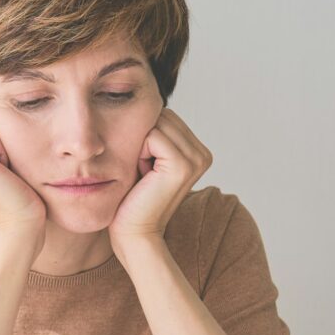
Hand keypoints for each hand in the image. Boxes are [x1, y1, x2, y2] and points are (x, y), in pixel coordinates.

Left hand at [109, 108, 212, 259]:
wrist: (134, 233)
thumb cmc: (132, 199)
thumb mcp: (145, 160)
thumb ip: (153, 134)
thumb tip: (142, 101)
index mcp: (198, 151)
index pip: (165, 116)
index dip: (145, 136)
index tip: (143, 166)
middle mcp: (203, 153)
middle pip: (162, 115)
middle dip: (142, 138)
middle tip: (142, 171)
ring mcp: (196, 158)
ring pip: (156, 123)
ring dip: (139, 145)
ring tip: (142, 174)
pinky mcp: (183, 165)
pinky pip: (152, 135)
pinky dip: (138, 153)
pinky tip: (142, 175)